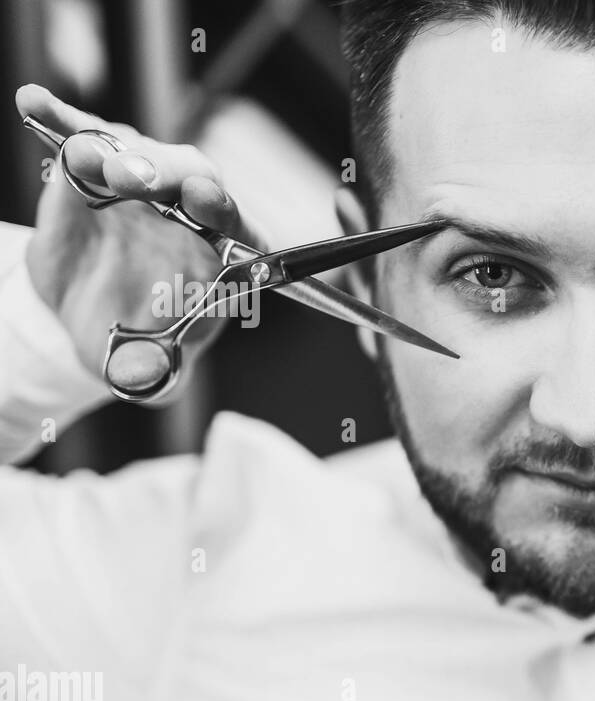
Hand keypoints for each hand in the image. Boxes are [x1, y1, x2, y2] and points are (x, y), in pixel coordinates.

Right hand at [13, 84, 264, 394]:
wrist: (90, 319)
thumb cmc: (136, 340)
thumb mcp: (146, 368)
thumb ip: (150, 372)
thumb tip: (140, 376)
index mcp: (226, 252)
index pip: (237, 223)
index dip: (222, 210)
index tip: (204, 201)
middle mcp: (193, 206)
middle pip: (189, 175)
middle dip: (161, 174)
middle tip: (132, 180)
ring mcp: (146, 180)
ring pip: (136, 152)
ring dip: (111, 151)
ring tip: (85, 156)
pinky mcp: (95, 166)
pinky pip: (81, 137)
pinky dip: (59, 120)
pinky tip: (33, 104)